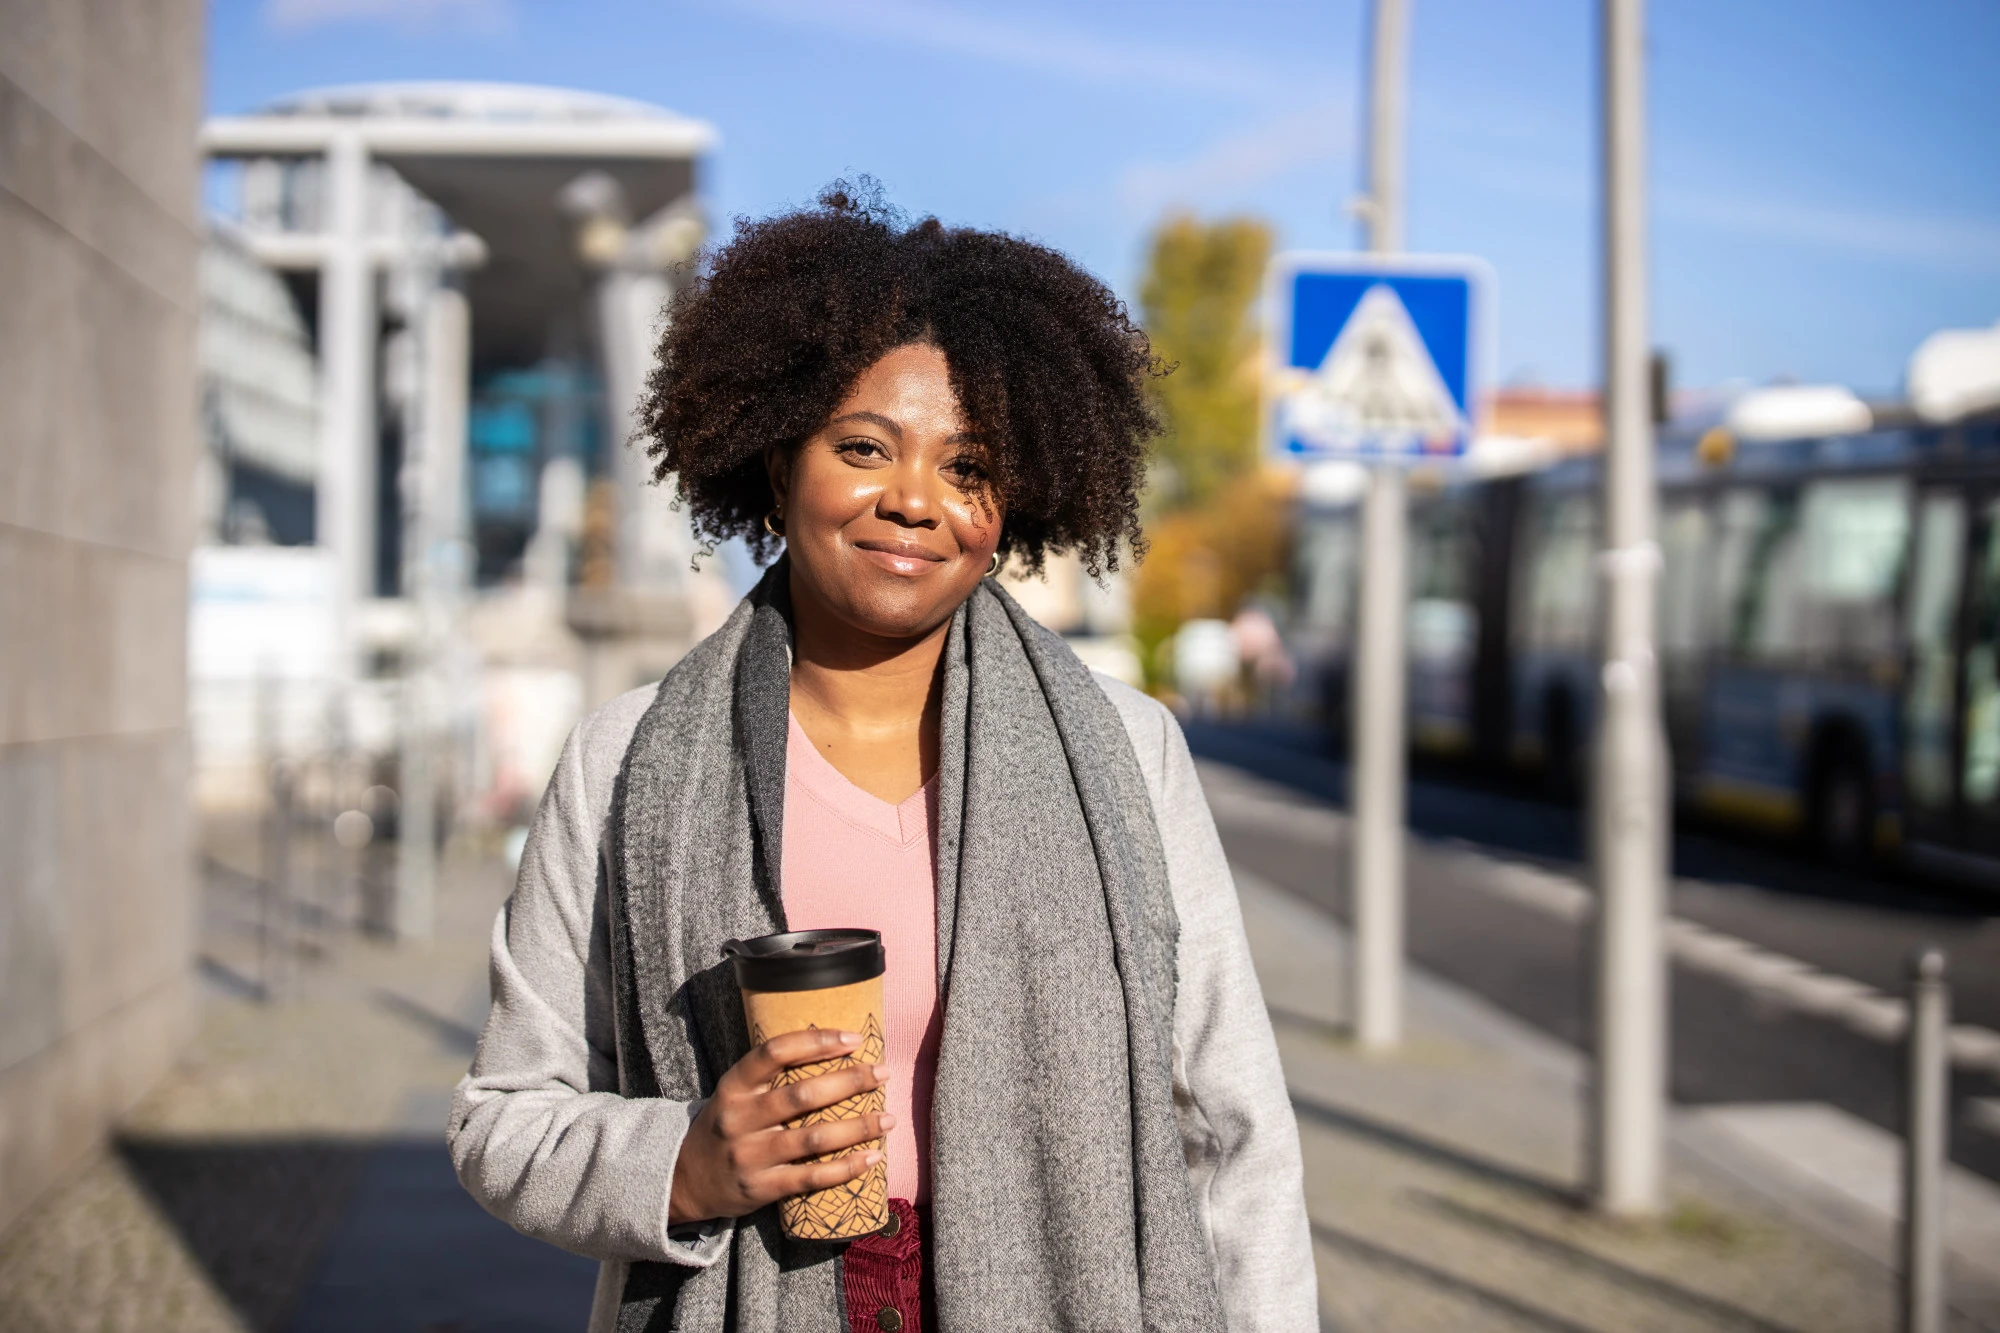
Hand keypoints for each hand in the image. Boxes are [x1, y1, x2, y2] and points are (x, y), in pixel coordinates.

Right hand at [667, 1028, 891, 1225]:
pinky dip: (846, 1168)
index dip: (817, 1041)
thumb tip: (834, 1047)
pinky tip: (872, 1156)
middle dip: (849, 1081)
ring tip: (888, 1118)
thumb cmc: (726, 1126)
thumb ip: (771, 1074)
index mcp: (733, 1086)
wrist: (686, 1180)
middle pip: (801, 1095)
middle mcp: (739, 1119)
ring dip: (857, 1126)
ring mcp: (749, 1156)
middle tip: (882, 1072)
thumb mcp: (735, 1093)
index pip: (774, 1052)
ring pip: (813, 1138)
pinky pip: (811, 1177)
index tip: (854, 1037)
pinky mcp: (761, 1189)